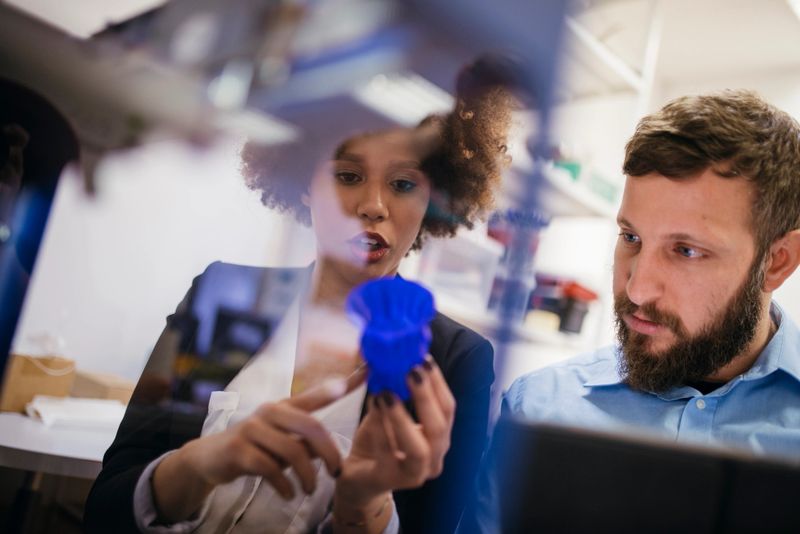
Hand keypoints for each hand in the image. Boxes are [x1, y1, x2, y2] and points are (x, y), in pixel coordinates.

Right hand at [152, 368, 365, 521]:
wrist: (210, 459)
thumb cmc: (256, 448)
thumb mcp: (284, 441)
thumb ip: (307, 442)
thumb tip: (330, 451)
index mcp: (284, 406)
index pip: (317, 394)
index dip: (343, 384)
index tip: (368, 372)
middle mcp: (270, 412)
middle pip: (311, 427)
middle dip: (329, 453)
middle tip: (336, 472)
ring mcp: (252, 429)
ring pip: (293, 451)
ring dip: (307, 476)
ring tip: (310, 490)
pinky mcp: (239, 450)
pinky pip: (271, 468)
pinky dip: (284, 485)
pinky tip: (288, 494)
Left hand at [332, 356, 454, 528]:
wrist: (358, 476)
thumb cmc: (378, 441)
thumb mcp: (389, 412)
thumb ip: (396, 392)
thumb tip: (395, 358)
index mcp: (439, 439)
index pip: (448, 409)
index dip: (438, 383)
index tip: (424, 359)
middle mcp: (434, 459)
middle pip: (439, 427)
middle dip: (426, 396)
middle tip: (411, 371)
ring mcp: (414, 475)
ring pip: (418, 447)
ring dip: (402, 416)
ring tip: (387, 392)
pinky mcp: (389, 481)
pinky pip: (387, 453)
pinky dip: (380, 426)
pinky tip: (373, 405)